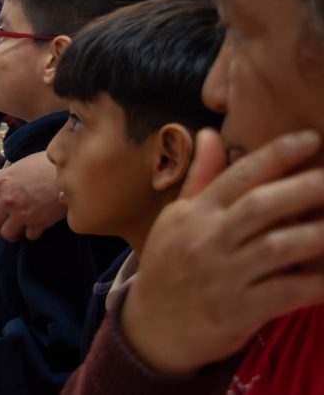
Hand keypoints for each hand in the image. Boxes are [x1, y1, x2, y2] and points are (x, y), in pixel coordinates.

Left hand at [0, 151, 65, 240]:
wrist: (67, 173)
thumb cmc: (46, 165)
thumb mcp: (21, 165)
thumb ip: (7, 174)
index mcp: (3, 184)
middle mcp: (9, 200)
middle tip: (2, 232)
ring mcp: (22, 213)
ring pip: (8, 233)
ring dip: (12, 235)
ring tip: (18, 233)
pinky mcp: (38, 223)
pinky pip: (29, 236)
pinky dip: (32, 234)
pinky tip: (36, 228)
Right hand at [121, 129, 323, 375]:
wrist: (152, 325)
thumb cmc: (170, 265)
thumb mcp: (177, 218)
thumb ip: (200, 177)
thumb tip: (211, 132)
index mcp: (195, 212)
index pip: (237, 176)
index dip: (275, 155)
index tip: (310, 139)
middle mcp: (208, 239)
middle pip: (260, 206)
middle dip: (304, 188)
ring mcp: (223, 275)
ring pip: (277, 247)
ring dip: (318, 233)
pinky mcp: (239, 311)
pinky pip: (287, 292)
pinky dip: (318, 283)